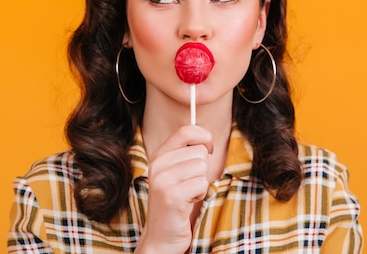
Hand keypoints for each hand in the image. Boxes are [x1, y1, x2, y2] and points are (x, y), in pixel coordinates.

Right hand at [135, 125, 212, 253]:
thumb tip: (206, 138)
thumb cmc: (176, 202)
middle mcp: (157, 164)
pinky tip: (187, 202)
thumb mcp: (176, 172)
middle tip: (189, 184)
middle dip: (202, 169)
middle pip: (200, 151)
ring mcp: (162, 180)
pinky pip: (202, 183)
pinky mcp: (171, 196)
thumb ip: (186, 153)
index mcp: (159, 155)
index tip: (209, 149)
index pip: (186, 131)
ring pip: (202, 167)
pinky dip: (200, 195)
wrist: (162, 235)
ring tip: (187, 194)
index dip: (204, 137)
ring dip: (201, 183)